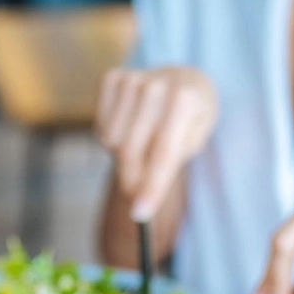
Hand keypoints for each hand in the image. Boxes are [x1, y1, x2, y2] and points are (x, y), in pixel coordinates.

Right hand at [96, 67, 217, 221]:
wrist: (184, 81)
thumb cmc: (190, 120)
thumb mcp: (192, 142)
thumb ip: (166, 164)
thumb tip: (136, 197)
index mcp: (186, 98)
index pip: (163, 153)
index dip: (151, 187)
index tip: (140, 216)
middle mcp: (156, 84)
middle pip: (130, 150)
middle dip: (132, 180)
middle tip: (137, 199)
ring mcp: (132, 78)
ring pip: (112, 141)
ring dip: (124, 155)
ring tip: (145, 144)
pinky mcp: (112, 77)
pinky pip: (102, 127)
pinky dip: (112, 137)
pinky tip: (131, 127)